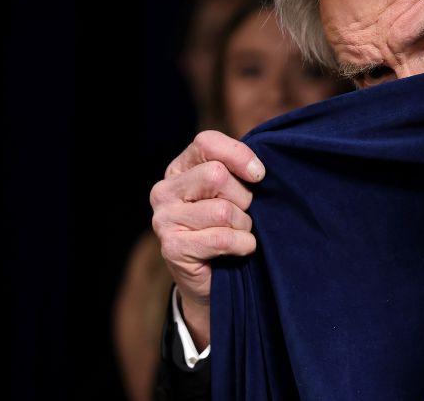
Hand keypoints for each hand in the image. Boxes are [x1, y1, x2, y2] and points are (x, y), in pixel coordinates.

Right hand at [150, 130, 265, 347]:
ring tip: (238, 234)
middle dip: (243, 198)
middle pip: (217, 175)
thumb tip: (259, 171)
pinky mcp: (172, 247)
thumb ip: (239, 172)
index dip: (239, 155)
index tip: (259, 176)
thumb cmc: (228, 226)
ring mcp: (164, 219)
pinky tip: (240, 250)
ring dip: (243, 226)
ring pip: (223, 210)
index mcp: (179, 169)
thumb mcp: (234, 192)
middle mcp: (164, 191)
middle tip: (243, 215)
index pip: (206, 142)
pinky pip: (223, 238)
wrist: (213, 280)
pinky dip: (242, 245)